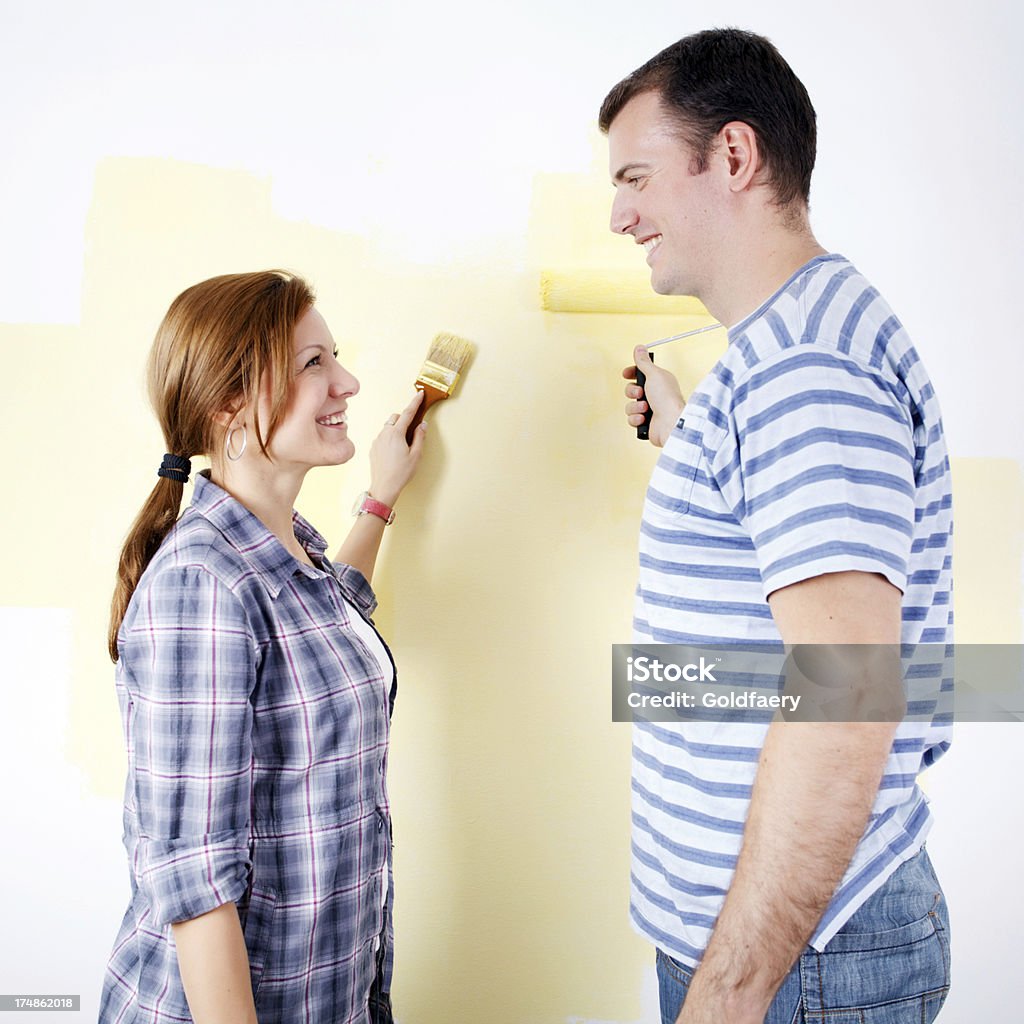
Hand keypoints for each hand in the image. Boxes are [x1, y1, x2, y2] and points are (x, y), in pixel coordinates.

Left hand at [368, 390, 426, 505]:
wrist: (384, 487)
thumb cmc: (400, 473)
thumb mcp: (416, 455)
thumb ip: (420, 437)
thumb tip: (422, 425)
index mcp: (396, 434)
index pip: (407, 413)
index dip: (415, 403)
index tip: (420, 394)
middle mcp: (384, 434)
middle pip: (395, 418)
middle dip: (404, 419)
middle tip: (412, 431)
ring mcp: (377, 441)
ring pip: (388, 427)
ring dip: (396, 429)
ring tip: (403, 446)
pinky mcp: (373, 448)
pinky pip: (382, 437)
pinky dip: (390, 438)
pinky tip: (395, 452)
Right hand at [622, 345, 685, 446]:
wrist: (670, 422)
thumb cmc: (667, 399)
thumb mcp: (654, 374)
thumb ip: (644, 362)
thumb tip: (639, 348)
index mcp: (659, 382)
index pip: (640, 374)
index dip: (632, 373)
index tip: (627, 373)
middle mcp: (654, 395)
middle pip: (631, 390)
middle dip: (632, 391)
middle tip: (641, 393)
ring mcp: (650, 409)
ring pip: (630, 405)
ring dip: (635, 406)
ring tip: (645, 408)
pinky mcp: (645, 423)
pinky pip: (631, 419)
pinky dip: (636, 418)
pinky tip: (644, 418)